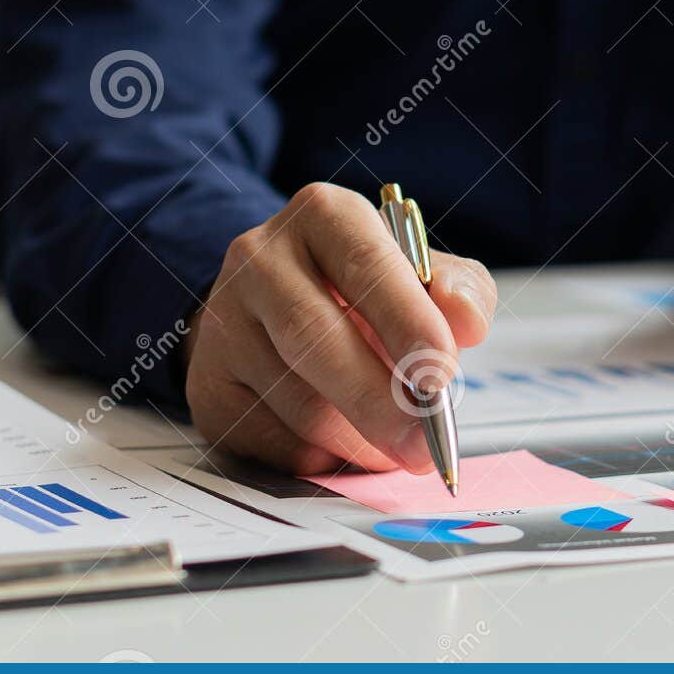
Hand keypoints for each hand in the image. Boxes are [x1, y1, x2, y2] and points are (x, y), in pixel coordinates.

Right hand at [184, 183, 495, 474]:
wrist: (273, 310)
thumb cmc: (364, 292)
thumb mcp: (420, 274)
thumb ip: (457, 290)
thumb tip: (466, 321)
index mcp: (325, 215)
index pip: (367, 266)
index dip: (406, 325)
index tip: (440, 377)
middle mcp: (260, 257)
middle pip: (316, 338)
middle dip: (380, 402)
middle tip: (424, 446)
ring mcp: (224, 322)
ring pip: (295, 399)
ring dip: (355, 440)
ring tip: (392, 449)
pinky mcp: (208, 384)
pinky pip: (269, 439)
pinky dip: (318, 458)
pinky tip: (341, 448)